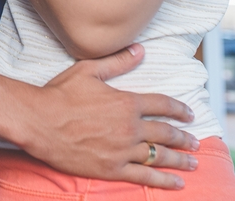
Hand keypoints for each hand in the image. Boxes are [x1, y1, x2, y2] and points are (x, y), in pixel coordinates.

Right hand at [11, 44, 199, 189]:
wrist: (39, 121)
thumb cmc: (60, 94)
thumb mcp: (88, 70)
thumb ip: (117, 62)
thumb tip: (140, 50)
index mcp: (126, 102)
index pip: (162, 105)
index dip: (179, 109)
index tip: (190, 114)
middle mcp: (130, 127)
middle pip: (165, 133)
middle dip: (184, 138)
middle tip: (195, 142)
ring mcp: (122, 150)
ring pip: (159, 156)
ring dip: (179, 160)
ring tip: (192, 164)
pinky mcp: (112, 168)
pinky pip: (144, 176)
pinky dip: (163, 181)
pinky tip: (176, 184)